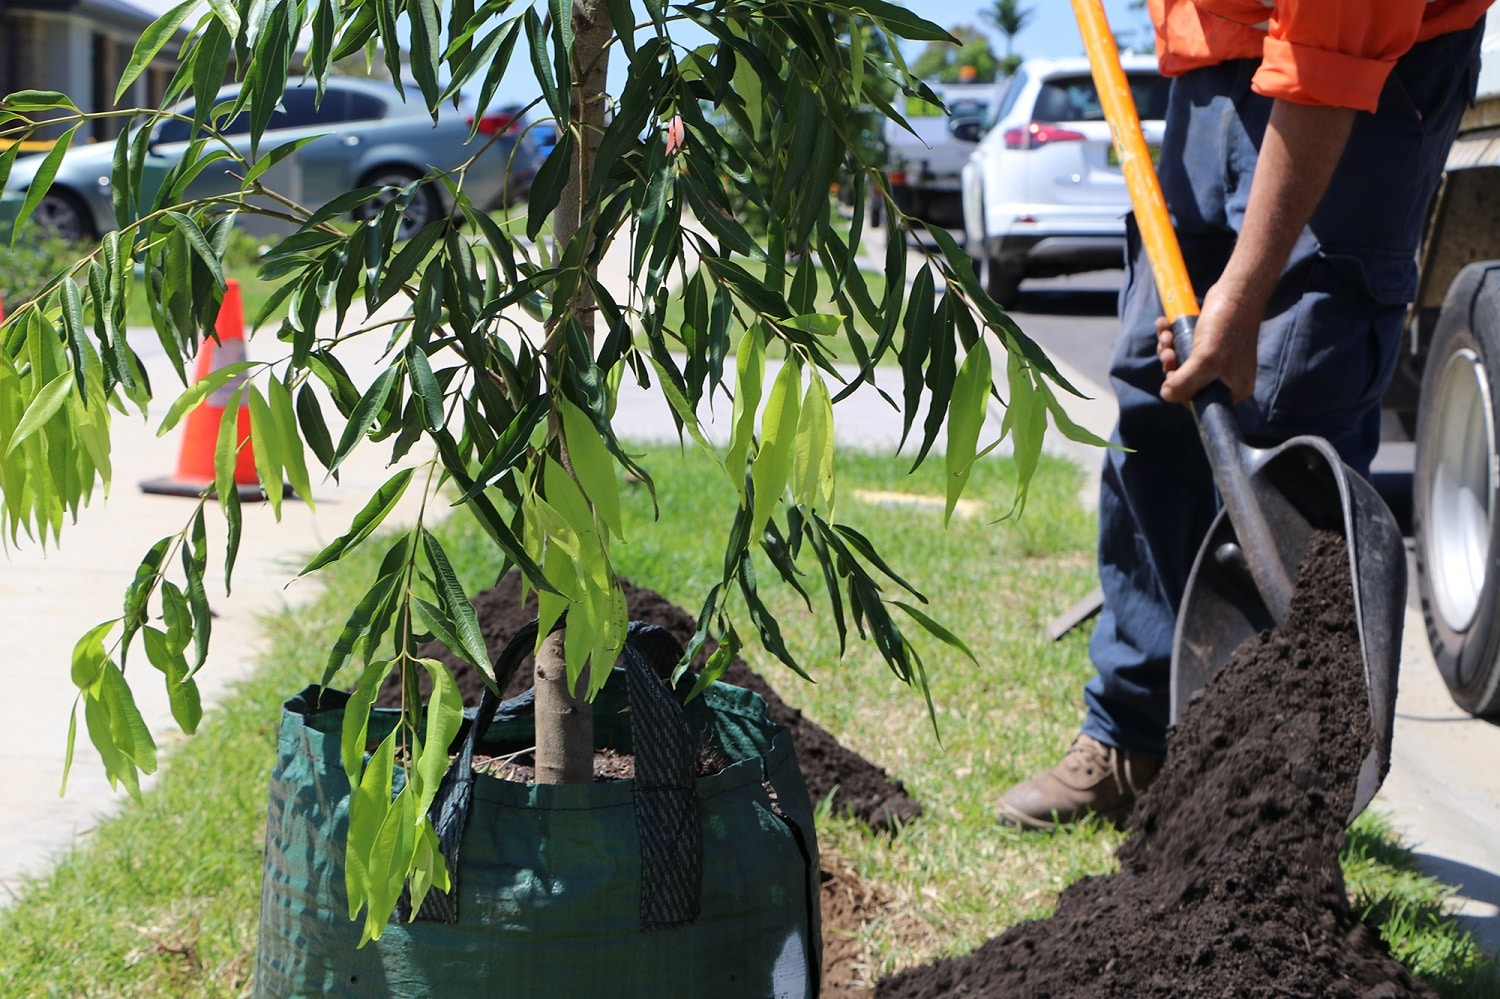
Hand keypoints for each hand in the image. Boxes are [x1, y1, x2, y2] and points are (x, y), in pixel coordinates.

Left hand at [1156, 280, 1259, 403]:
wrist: (1237, 291)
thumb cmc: (1226, 327)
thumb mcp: (1205, 361)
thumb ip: (1185, 384)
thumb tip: (1166, 395)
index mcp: (1233, 390)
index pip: (1198, 403)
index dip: (1179, 390)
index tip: (1171, 373)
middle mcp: (1226, 379)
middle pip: (1186, 383)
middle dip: (1170, 366)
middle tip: (1167, 351)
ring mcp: (1217, 361)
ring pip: (1181, 363)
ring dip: (1167, 349)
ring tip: (1166, 335)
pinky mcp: (1208, 344)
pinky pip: (1183, 347)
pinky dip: (1170, 337)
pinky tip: (1164, 325)